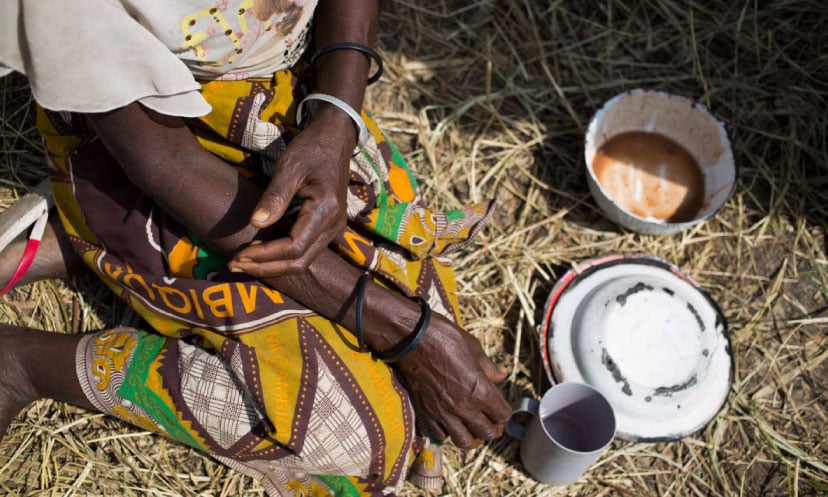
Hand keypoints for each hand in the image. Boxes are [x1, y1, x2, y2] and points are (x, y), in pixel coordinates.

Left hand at [230, 108, 354, 275]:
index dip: (265, 255)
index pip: (294, 246)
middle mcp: (333, 224)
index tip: (239, 255)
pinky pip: (306, 251)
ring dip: (274, 266)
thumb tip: (255, 223)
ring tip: (244, 263)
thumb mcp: (289, 168)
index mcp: (325, 210)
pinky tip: (262, 253)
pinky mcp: (328, 227)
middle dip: (267, 268)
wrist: (335, 139)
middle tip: (235, 265)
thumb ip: (274, 197)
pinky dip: (283, 257)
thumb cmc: (311, 149)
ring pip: (304, 260)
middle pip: (300, 261)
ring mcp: (333, 228)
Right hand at [396, 314, 510, 448]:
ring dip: (473, 438)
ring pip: (464, 441)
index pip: (502, 414)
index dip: (505, 413)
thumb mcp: (474, 349)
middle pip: (487, 433)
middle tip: (493, 424)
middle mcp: (464, 407)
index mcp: (480, 391)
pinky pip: (441, 435)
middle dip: (494, 430)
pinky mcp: (427, 413)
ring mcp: (444, 413)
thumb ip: (489, 367)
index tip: (502, 410)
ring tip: (474, 431)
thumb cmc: (446, 339)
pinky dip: (448, 433)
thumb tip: (501, 375)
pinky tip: (451, 424)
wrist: (413, 340)